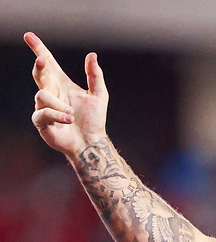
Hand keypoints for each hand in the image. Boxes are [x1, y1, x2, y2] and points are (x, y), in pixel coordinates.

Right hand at [26, 33, 108, 158]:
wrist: (91, 142)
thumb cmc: (94, 120)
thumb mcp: (99, 95)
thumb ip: (95, 76)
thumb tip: (92, 55)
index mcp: (62, 84)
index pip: (48, 63)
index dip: (39, 49)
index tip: (29, 36)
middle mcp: (51, 92)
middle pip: (39, 73)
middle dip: (39, 66)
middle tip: (41, 61)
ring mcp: (44, 106)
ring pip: (42, 95)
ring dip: (60, 105)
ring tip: (72, 115)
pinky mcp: (41, 120)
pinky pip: (43, 112)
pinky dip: (57, 115)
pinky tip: (68, 120)